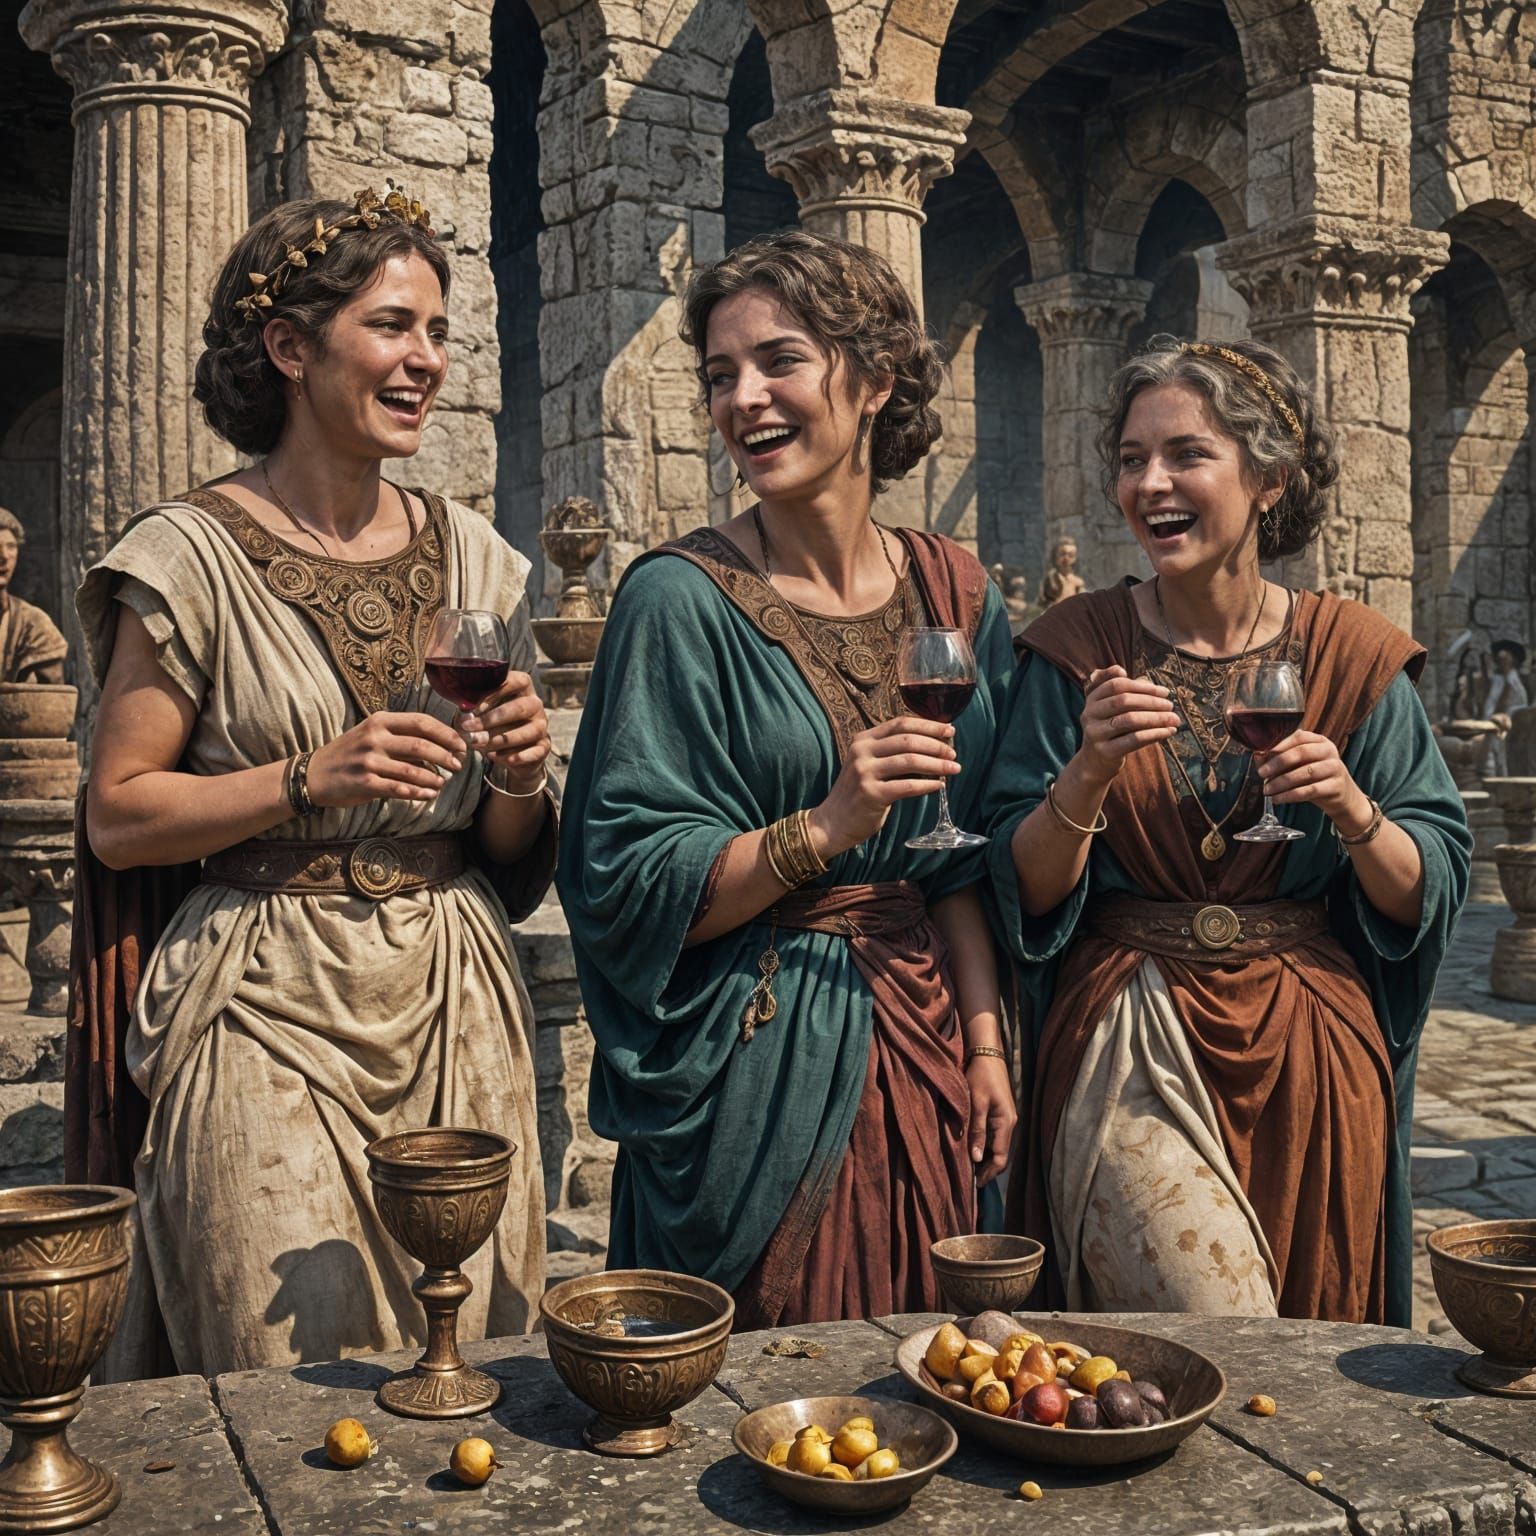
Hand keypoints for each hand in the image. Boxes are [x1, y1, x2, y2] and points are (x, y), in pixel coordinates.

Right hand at [307, 711, 464, 807]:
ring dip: (434, 778)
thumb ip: (401, 738)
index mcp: (380, 721)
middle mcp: (374, 738)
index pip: (421, 722)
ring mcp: (369, 760)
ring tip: (443, 783)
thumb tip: (438, 749)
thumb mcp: (371, 736)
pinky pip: (399, 789)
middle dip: (445, 756)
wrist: (313, 774)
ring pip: (413, 770)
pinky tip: (428, 795)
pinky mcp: (365, 783)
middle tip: (458, 765)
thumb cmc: (349, 754)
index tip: (460, 744)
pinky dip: (417, 793)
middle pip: (421, 745)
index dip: (446, 733)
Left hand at [461, 671, 551, 792]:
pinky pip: (534, 752)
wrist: (510, 752)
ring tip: (479, 744)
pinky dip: (517, 756)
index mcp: (523, 688)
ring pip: (526, 732)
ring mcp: (541, 726)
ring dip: (500, 739)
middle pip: (519, 708)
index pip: (516, 681)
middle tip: (469, 727)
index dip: (495, 692)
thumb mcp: (482, 712)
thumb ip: (473, 708)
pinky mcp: (543, 747)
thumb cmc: (493, 724)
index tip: (473, 707)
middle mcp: (535, 705)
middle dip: (491, 718)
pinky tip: (496, 757)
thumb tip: (463, 713)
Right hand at [807, 716, 957, 856]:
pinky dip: (927, 785)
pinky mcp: (871, 794)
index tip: (949, 730)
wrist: (833, 822)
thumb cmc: (859, 793)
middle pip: (908, 740)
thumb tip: (934, 746)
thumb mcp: (869, 764)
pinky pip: (907, 786)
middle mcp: (861, 752)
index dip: (928, 725)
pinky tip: (940, 786)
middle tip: (953, 753)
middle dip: (936, 745)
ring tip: (954, 768)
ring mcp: (864, 772)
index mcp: (863, 739)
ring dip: (937, 764)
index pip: (900, 723)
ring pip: (910, 761)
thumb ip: (893, 753)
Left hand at [965, 1054, 1016, 1188]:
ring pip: (998, 1146)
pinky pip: (995, 1136)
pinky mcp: (1000, 1113)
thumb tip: (976, 1158)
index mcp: (1006, 1123)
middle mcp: (1010, 1123)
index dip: (989, 1173)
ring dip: (986, 1158)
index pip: (1001, 1158)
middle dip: (987, 1169)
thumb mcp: (976, 1103)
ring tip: (969, 1168)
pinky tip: (973, 1149)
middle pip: (1001, 1155)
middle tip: (970, 1180)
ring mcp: (1006, 1118)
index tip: (975, 1184)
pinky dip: (985, 1146)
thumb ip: (977, 1130)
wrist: (987, 1055)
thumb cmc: (980, 1076)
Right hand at [1076, 666, 1179, 784]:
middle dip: (1151, 701)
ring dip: (1156, 718)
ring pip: (1130, 720)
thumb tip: (1150, 683)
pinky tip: (1169, 731)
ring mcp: (1095, 733)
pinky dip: (1155, 734)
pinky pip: (1134, 739)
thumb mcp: (1114, 708)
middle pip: (1123, 701)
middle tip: (1170, 705)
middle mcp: (1089, 713)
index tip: (1164, 692)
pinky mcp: (1105, 751)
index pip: (1117, 685)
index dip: (1143, 686)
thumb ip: (1127, 692)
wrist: (1095, 762)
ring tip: (1174, 719)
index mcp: (1092, 698)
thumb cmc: (1112, 729)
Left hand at [1257, 729, 1370, 828]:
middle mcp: (1329, 751)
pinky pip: (1310, 790)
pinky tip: (1278, 799)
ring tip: (1267, 790)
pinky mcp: (1336, 786)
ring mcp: (1335, 768)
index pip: (1298, 738)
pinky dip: (1290, 795)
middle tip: (1261, 773)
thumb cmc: (1314, 777)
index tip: (1262, 758)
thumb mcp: (1297, 765)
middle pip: (1301, 753)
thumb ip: (1278, 759)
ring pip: (1305, 772)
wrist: (1341, 796)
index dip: (1278, 747)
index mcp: (1319, 741)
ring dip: (1282, 782)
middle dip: (1278, 763)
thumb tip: (1257, 755)